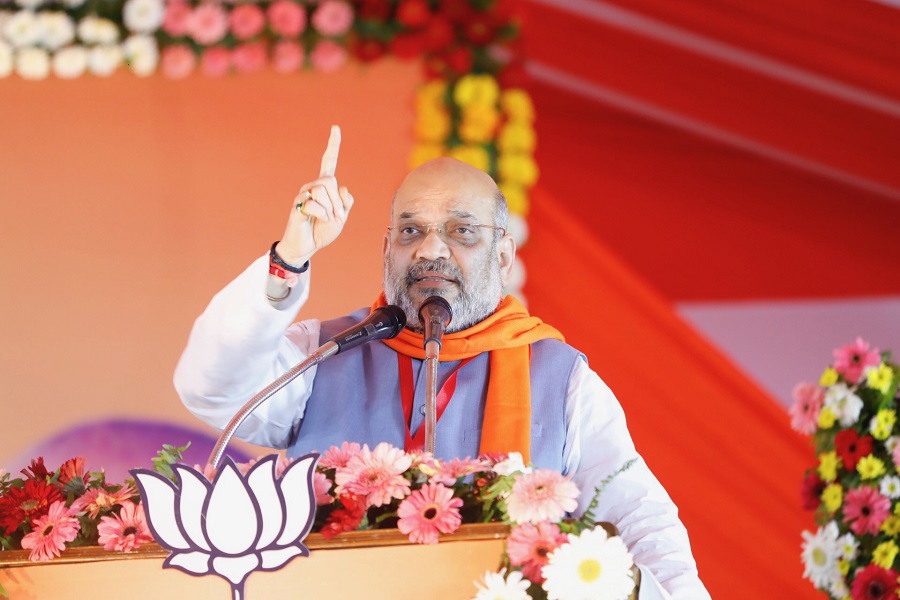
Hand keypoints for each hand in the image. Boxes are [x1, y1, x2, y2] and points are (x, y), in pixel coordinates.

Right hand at [275, 125, 354, 264]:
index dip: (333, 145)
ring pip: (322, 190)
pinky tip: (317, 220)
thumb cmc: (323, 230)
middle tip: (337, 217)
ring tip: (327, 219)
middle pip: (330, 180)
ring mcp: (303, 194)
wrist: (307, 246)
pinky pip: (313, 203)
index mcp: (325, 186)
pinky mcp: (297, 205)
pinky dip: (322, 215)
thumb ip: (346, 202)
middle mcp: (312, 186)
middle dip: (338, 201)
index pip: (329, 161)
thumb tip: (342, 188)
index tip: (335, 128)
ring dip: (330, 208)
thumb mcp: (342, 216)